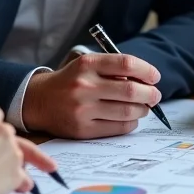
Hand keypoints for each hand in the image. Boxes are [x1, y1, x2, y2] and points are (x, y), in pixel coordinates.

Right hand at [22, 53, 161, 138]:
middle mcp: (84, 85)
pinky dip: (130, 123)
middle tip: (155, 96)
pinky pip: (117, 127)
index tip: (155, 77)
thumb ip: (114, 69)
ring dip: (142, 110)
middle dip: (150, 94)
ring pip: (127, 111)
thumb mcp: (88, 65)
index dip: (147, 70)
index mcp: (87, 64)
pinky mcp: (82, 129)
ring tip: (143, 107)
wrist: (38, 101)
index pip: (126, 64)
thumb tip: (148, 81)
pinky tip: (130, 119)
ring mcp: (82, 109)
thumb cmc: (71, 81)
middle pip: (130, 90)